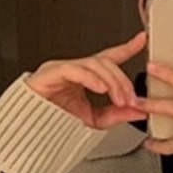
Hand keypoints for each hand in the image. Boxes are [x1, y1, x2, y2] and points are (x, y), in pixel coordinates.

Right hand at [26, 31, 147, 129]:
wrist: (29, 133)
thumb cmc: (54, 124)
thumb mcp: (93, 121)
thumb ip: (115, 114)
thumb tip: (137, 111)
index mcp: (84, 77)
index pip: (108, 58)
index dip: (126, 48)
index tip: (142, 39)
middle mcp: (75, 69)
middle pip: (105, 62)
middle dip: (121, 80)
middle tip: (130, 99)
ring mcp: (62, 68)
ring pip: (94, 64)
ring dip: (111, 82)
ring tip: (119, 100)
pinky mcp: (51, 72)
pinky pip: (75, 69)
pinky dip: (90, 79)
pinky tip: (101, 89)